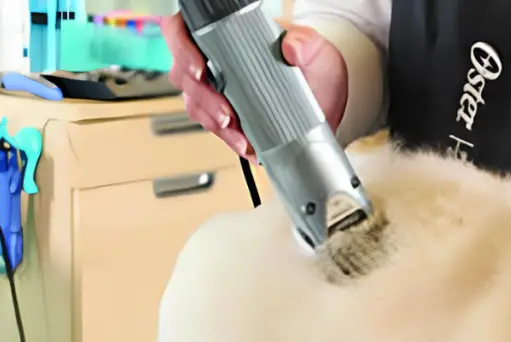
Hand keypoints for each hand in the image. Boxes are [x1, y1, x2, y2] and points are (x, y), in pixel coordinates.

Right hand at [161, 15, 349, 161]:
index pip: (185, 32)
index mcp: (228, 35)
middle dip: (201, 96)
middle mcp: (217, 62)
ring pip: (195, 103)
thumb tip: (292, 46)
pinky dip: (227, 137)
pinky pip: (214, 128)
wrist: (328, 105)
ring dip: (212, 120)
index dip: (182, 49)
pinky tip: (244, 141)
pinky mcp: (228, 117)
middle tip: (225, 112)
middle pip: (184, 74)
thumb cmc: (316, 70)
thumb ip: (307, 44)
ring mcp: (219, 91)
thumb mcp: (317, 52)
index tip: (200, 69)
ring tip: (235, 129)